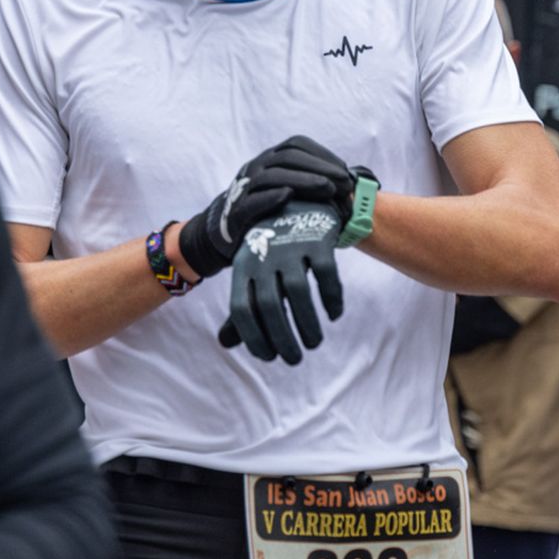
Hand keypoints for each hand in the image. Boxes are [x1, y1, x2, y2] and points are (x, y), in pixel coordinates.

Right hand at [178, 136, 354, 278]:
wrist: (225, 233)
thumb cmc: (268, 212)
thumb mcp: (287, 191)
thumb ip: (312, 185)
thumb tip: (353, 186)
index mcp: (269, 159)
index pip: (296, 144)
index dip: (322, 154)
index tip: (345, 170)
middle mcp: (256, 167)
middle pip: (288, 157)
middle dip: (319, 167)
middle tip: (344, 183)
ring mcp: (244, 188)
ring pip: (272, 175)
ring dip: (303, 180)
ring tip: (328, 189)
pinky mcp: (237, 212)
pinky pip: (252, 201)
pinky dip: (271, 197)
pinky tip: (289, 197)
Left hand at [217, 200, 344, 364]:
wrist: (299, 198)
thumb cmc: (271, 246)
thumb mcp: (251, 271)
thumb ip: (241, 308)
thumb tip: (225, 344)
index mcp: (244, 264)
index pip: (242, 308)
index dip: (253, 337)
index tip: (269, 357)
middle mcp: (265, 254)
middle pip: (271, 305)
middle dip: (283, 338)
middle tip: (295, 359)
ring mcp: (291, 244)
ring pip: (299, 293)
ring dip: (308, 325)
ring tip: (314, 343)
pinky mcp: (318, 238)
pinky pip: (326, 275)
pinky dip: (331, 299)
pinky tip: (334, 314)